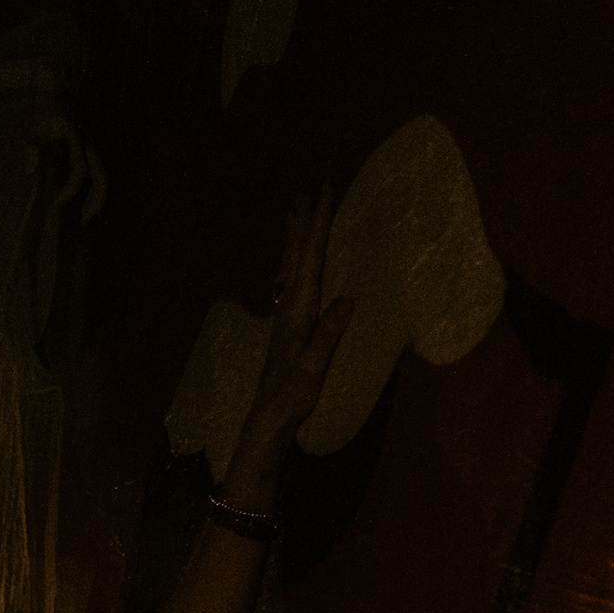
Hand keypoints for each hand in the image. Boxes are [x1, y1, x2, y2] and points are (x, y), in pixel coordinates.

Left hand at [221, 190, 351, 508]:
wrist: (266, 424)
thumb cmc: (291, 399)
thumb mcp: (313, 368)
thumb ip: (328, 335)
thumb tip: (347, 299)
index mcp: (297, 310)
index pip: (311, 256)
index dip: (318, 221)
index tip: (325, 189)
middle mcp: (288, 308)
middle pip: (295, 255)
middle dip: (303, 222)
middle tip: (308, 190)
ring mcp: (284, 318)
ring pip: (289, 268)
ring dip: (294, 240)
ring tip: (295, 215)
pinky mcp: (286, 331)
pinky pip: (291, 285)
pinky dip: (294, 265)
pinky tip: (293, 270)